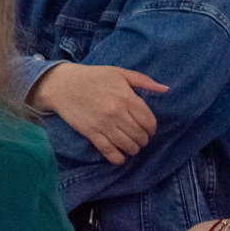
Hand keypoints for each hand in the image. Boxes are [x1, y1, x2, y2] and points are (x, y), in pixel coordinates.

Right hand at [27, 62, 167, 164]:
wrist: (63, 84)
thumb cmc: (93, 77)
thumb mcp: (118, 72)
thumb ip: (143, 80)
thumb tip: (166, 89)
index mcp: (126, 96)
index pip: (149, 121)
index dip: (152, 128)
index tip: (147, 127)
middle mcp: (117, 112)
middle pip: (141, 136)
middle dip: (143, 138)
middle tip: (137, 135)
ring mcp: (105, 125)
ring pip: (129, 147)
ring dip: (133, 148)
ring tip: (129, 143)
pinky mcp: (92, 134)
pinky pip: (112, 153)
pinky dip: (119, 158)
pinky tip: (119, 154)